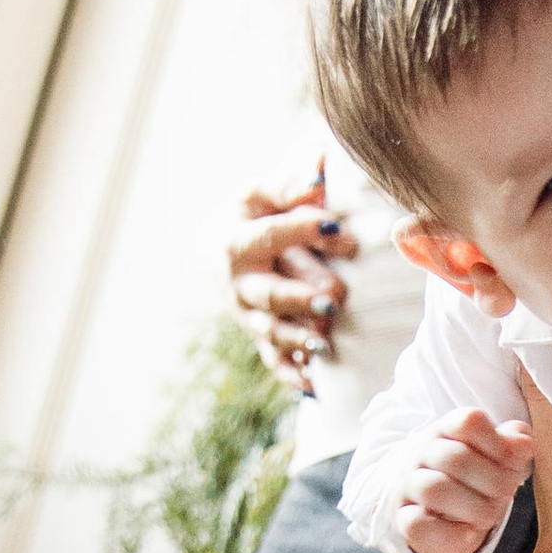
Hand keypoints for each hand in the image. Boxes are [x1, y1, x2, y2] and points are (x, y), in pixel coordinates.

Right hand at [228, 168, 357, 386]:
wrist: (215, 252)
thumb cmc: (250, 214)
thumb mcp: (261, 193)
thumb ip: (288, 184)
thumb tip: (317, 166)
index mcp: (237, 241)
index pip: (272, 235)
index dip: (302, 229)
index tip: (336, 224)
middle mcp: (239, 283)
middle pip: (269, 293)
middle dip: (300, 297)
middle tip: (334, 297)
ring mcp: (247, 314)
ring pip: (271, 330)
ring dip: (297, 337)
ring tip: (324, 343)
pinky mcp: (259, 336)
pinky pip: (272, 359)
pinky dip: (291, 373)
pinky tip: (313, 386)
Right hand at [400, 408, 534, 552]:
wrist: (429, 504)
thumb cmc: (472, 475)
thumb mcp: (495, 454)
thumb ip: (513, 445)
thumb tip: (524, 445)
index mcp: (447, 430)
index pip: (468, 422)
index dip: (499, 444)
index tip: (513, 461)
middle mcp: (421, 453)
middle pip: (455, 458)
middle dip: (493, 481)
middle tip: (506, 493)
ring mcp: (408, 485)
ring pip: (433, 489)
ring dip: (474, 507)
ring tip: (490, 514)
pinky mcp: (403, 519)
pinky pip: (418, 525)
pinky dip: (453, 533)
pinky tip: (471, 532)